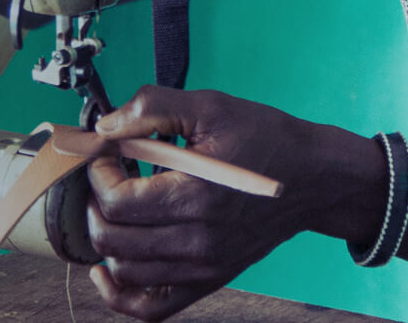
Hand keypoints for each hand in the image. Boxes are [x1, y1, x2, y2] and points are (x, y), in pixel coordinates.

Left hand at [84, 86, 380, 320]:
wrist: (313, 177)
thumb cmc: (265, 138)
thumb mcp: (210, 106)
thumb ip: (152, 108)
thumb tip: (105, 126)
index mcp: (197, 196)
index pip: (116, 201)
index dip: (98, 172)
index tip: (108, 152)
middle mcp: (199, 241)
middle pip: (112, 239)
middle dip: (94, 202)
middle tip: (109, 175)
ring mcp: (204, 268)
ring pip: (124, 271)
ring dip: (106, 238)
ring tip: (120, 206)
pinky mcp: (209, 280)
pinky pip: (151, 308)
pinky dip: (120, 294)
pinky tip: (108, 268)